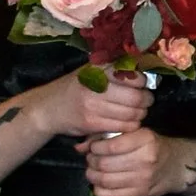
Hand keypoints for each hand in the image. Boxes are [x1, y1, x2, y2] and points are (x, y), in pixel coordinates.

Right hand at [39, 67, 153, 146]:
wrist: (49, 108)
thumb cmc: (75, 88)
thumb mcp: (91, 71)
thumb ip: (113, 69)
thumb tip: (143, 71)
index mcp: (98, 69)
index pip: (133, 75)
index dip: (143, 82)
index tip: (143, 85)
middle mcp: (96, 86)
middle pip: (136, 97)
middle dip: (146, 100)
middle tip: (146, 100)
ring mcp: (93, 105)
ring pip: (132, 113)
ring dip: (141, 114)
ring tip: (138, 111)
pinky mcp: (92, 123)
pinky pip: (123, 126)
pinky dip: (131, 125)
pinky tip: (128, 122)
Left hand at [81, 115, 175, 195]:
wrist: (176, 165)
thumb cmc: (153, 146)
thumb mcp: (137, 134)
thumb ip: (109, 137)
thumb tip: (80, 146)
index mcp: (145, 140)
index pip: (111, 146)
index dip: (96, 148)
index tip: (93, 148)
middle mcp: (145, 159)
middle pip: (105, 164)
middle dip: (91, 162)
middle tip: (90, 160)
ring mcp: (143, 178)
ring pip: (106, 180)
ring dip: (93, 176)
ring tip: (92, 171)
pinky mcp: (140, 193)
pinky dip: (99, 191)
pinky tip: (100, 185)